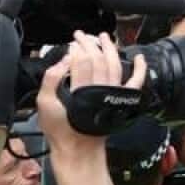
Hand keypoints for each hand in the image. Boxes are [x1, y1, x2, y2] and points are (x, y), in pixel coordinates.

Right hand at [36, 32, 146, 161]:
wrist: (78, 148)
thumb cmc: (61, 129)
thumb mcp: (44, 104)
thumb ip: (51, 79)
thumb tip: (65, 61)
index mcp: (80, 91)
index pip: (82, 61)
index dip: (78, 49)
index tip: (72, 43)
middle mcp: (100, 90)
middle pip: (98, 59)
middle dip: (90, 44)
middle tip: (82, 36)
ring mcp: (113, 94)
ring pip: (115, 65)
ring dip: (110, 49)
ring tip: (103, 38)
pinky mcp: (121, 100)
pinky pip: (135, 82)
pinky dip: (140, 69)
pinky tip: (139, 58)